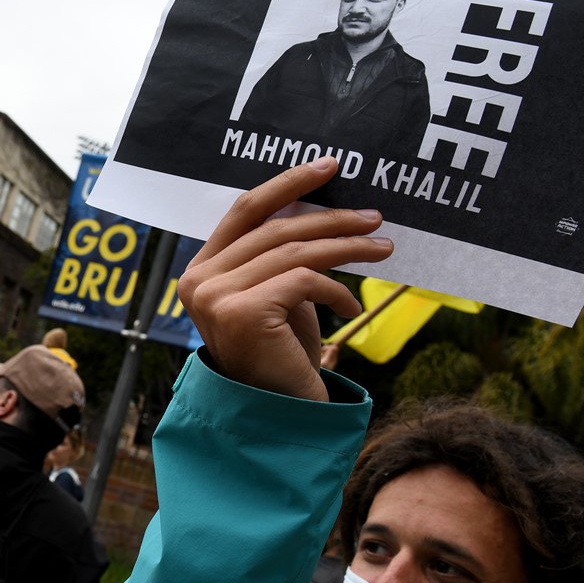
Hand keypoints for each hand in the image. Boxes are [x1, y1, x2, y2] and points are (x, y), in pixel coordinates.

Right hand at [176, 158, 390, 400]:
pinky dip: (337, 291)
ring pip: (295, 252)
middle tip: (375, 216)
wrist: (275, 414)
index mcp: (201, 270)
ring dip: (347, 247)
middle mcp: (199, 280)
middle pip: (276, 228)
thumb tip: (325, 207)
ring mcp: (216, 297)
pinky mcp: (243, 313)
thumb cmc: (279, 354)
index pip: (245, 210)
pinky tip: (351, 309)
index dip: (288, 185)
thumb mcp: (277, 295)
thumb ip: (280, 256)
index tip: (330, 168)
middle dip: (332, 218)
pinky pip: (304, 281)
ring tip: (384, 249)